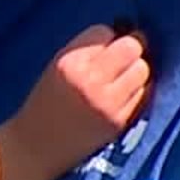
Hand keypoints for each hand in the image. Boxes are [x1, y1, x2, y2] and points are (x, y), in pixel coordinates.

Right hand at [0, 23, 150, 179]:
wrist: (35, 147)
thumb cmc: (45, 104)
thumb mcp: (56, 68)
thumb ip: (86, 51)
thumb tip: (124, 33)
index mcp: (69, 63)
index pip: (104, 32)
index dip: (106, 38)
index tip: (103, 48)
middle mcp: (89, 80)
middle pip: (131, 47)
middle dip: (131, 48)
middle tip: (125, 57)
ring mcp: (107, 102)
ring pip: (142, 70)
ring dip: (136, 71)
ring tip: (122, 79)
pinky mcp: (119, 121)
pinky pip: (143, 94)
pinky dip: (137, 91)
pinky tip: (123, 96)